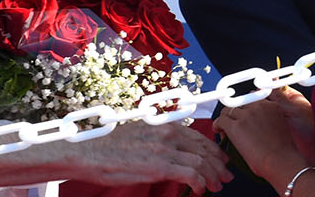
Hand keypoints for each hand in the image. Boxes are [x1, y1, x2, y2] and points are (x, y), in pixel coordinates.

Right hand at [71, 120, 231, 193]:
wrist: (89, 153)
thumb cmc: (109, 146)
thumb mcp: (139, 133)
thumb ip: (158, 138)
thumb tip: (171, 149)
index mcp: (164, 124)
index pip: (198, 137)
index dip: (213, 151)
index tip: (220, 160)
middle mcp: (168, 133)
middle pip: (204, 149)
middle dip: (219, 165)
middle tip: (225, 176)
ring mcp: (165, 149)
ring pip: (202, 163)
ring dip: (213, 177)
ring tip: (216, 186)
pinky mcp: (160, 166)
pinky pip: (192, 175)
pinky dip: (201, 183)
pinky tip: (201, 190)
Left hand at [213, 94, 314, 186]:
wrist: (280, 161)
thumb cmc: (282, 152)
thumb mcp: (280, 127)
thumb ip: (269, 120)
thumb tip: (256, 124)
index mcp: (271, 106)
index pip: (253, 98)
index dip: (247, 108)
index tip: (244, 114)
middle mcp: (258, 107)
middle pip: (240, 103)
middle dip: (236, 113)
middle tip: (234, 122)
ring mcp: (246, 115)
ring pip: (228, 110)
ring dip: (226, 118)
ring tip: (225, 127)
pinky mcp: (235, 126)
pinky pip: (220, 120)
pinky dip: (217, 125)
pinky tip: (218, 130)